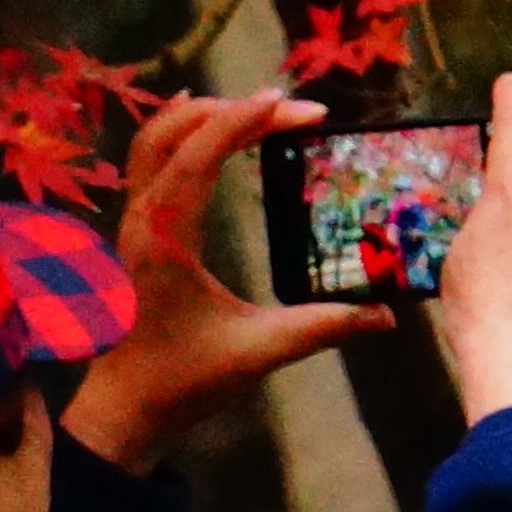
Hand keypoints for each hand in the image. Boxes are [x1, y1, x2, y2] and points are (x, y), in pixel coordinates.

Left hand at [59, 91, 389, 471]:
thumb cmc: (184, 380)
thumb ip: (322, 327)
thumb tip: (386, 314)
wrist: (125, 408)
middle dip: (234, 110)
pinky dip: (179, 130)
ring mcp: (130, 221)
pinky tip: (202, 119)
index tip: (289, 103)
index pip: (198, 156)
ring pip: (154, 139)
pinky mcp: (134, 230)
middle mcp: (139, 219)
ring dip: (204, 115)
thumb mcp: (258, 352)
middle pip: (173, 132)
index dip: (243, 121)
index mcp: (164, 239)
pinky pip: (147, 158)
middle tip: (294, 111)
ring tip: (259, 107)